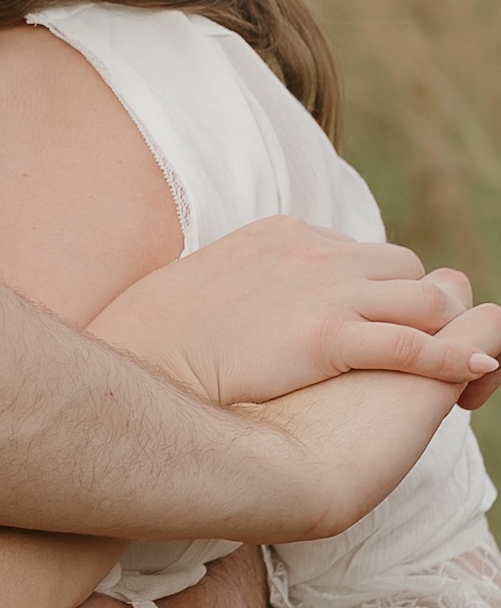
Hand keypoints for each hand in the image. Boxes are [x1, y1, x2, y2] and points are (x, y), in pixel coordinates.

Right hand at [88, 217, 496, 405]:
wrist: (140, 360)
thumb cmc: (160, 337)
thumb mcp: (207, 286)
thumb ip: (247, 283)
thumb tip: (256, 303)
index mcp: (283, 235)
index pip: (360, 252)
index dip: (379, 293)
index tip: (382, 325)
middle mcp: (311, 252)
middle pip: (402, 268)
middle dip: (419, 307)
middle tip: (427, 348)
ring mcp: (322, 291)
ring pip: (421, 299)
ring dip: (442, 330)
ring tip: (462, 363)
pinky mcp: (326, 336)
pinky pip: (413, 344)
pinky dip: (452, 357)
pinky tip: (478, 373)